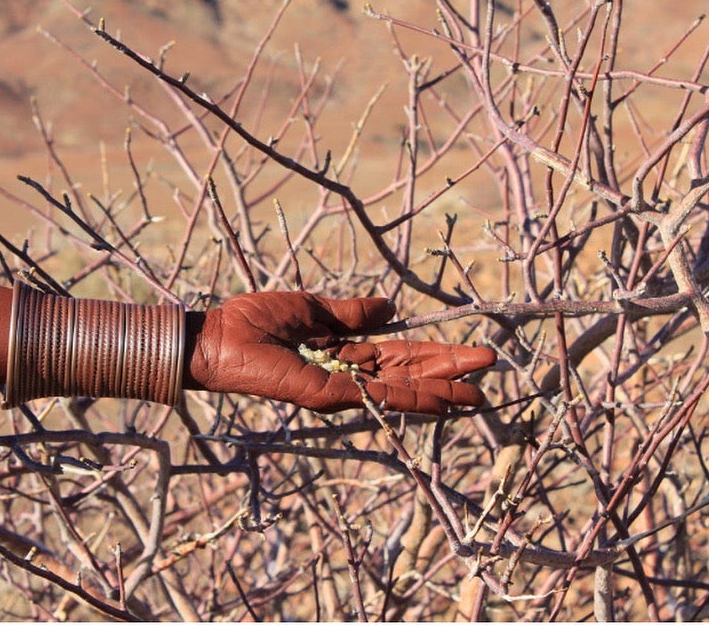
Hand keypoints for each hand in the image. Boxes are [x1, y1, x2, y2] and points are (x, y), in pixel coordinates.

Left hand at [184, 292, 495, 414]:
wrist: (219, 336)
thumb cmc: (255, 320)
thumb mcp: (314, 310)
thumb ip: (353, 313)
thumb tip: (391, 307)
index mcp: (345, 351)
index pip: (399, 356)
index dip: (434, 355)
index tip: (469, 352)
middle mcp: (348, 374)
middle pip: (409, 374)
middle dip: (449, 373)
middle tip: (489, 367)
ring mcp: (341, 389)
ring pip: (401, 390)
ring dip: (440, 390)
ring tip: (478, 391)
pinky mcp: (329, 396)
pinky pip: (377, 397)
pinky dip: (410, 399)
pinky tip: (440, 400)